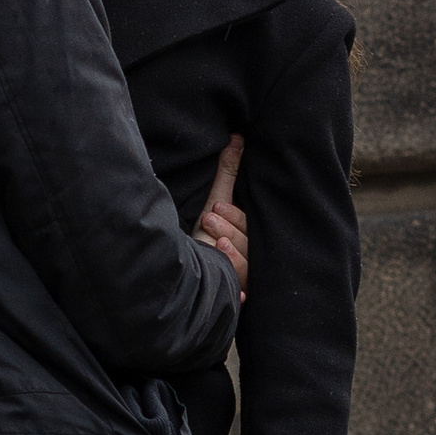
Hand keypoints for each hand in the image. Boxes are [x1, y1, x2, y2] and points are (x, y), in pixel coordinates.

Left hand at [196, 135, 247, 293]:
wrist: (186, 272)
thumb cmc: (203, 233)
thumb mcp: (216, 201)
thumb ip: (228, 173)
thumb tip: (236, 138)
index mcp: (248, 233)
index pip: (247, 226)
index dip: (233, 217)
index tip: (214, 208)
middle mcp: (249, 256)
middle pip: (248, 246)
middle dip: (229, 231)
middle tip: (209, 219)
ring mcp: (243, 278)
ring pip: (245, 268)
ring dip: (231, 256)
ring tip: (212, 243)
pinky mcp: (236, 296)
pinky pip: (242, 296)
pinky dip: (239, 292)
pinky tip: (236, 291)